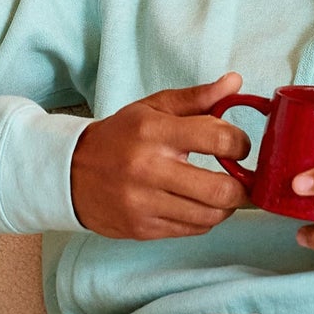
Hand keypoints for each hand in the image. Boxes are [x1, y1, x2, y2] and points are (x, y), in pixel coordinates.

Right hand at [71, 73, 250, 239]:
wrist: (71, 172)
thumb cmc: (119, 137)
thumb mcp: (152, 108)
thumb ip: (196, 98)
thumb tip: (235, 82)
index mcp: (155, 132)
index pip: (218, 138)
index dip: (240, 144)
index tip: (239, 147)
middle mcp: (149, 169)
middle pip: (221, 189)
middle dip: (243, 187)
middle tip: (243, 181)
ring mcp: (144, 203)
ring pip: (210, 216)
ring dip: (226, 206)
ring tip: (222, 194)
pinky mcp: (142, 228)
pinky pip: (192, 230)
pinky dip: (204, 220)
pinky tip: (198, 205)